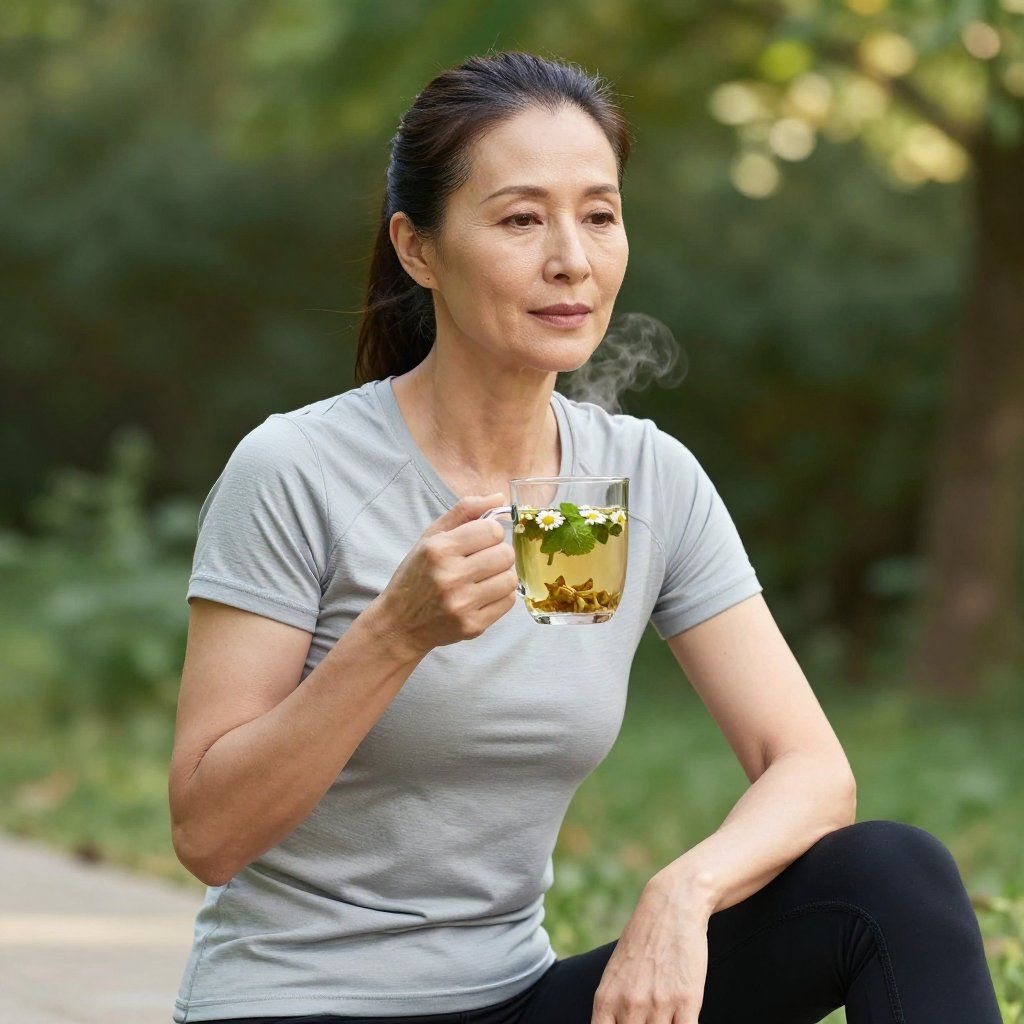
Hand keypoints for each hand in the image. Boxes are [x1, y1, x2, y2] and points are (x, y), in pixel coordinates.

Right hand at [375, 493, 517, 656]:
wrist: (400, 624)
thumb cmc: (416, 576)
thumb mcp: (430, 537)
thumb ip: (464, 512)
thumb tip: (499, 497)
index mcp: (438, 549)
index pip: (492, 530)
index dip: (490, 533)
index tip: (480, 540)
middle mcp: (450, 576)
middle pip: (505, 554)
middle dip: (498, 554)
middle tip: (483, 560)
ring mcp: (462, 604)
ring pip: (510, 579)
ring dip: (501, 575)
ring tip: (484, 578)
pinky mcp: (472, 626)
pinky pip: (508, 602)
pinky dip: (500, 595)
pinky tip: (482, 594)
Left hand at [591, 878, 710, 1023]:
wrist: (671, 908)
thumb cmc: (643, 942)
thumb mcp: (615, 973)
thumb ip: (612, 1008)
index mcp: (606, 999)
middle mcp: (629, 1005)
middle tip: (648, 1018)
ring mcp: (657, 1004)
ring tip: (665, 1015)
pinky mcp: (686, 1001)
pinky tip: (681, 1019)